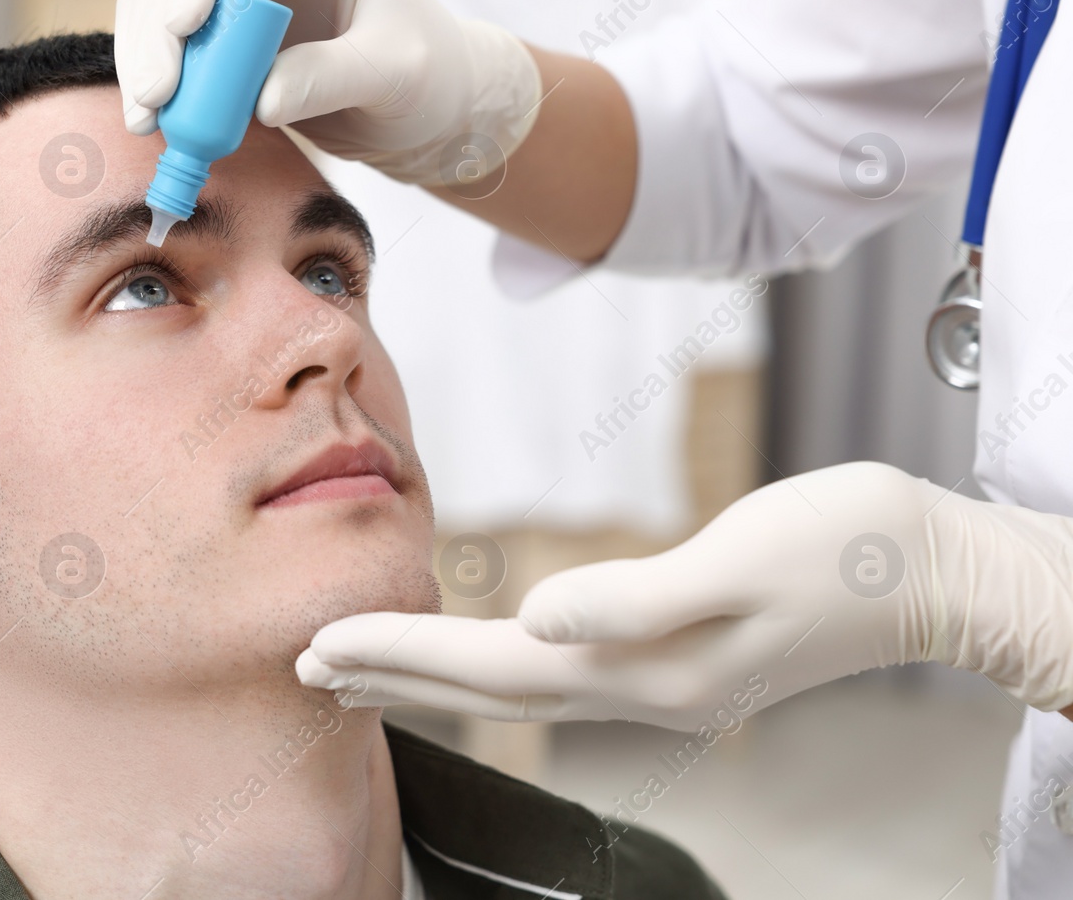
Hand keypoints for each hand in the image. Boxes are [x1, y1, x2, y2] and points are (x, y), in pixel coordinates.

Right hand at [114, 0, 540, 186]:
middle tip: (156, 97)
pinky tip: (153, 120)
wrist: (427, 108)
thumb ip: (332, 78)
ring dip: (144, 56)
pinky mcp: (221, 25)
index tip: (183, 24)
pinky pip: (164, 37)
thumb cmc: (427, 75)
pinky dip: (152, 76)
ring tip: (147, 119)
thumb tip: (262, 100)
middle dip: (159, 28)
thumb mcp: (394, 74)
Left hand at [297, 462, 1072, 728]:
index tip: (319, 643)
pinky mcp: (679, 658)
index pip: (492, 668)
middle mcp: (642, 689)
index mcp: (646, 668)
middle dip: (394, 678)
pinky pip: (555, 672)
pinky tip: (480, 654)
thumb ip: (638, 598)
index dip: (401, 655)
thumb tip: (538, 618)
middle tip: (305, 666)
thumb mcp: (745, 560)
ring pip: (517, 687)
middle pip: (489, 692)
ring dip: (433, 678)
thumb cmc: (848, 548)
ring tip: (363, 669)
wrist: (935, 569)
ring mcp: (662, 682)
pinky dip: (493, 667)